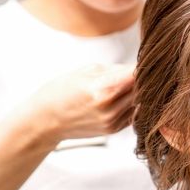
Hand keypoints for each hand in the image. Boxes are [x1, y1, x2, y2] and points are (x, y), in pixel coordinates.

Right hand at [14, 63, 135, 143]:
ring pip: (139, 102)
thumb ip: (115, 69)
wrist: (46, 120)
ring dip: (137, 92)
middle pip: (141, 89)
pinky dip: (131, 104)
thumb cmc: (62, 90)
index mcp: (102, 89)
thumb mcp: (85, 71)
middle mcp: (110, 108)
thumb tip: (136, 68)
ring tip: (126, 84)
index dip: (142, 66)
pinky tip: (121, 98)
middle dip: (141, 78)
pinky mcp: (113, 130)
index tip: (143, 60)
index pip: (136, 75)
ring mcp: (112, 121)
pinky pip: (133, 114)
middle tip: (139, 71)